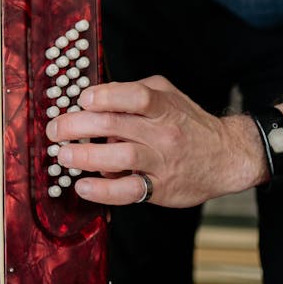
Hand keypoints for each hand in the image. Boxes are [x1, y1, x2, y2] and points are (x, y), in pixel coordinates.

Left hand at [44, 76, 264, 207]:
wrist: (227, 156)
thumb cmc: (187, 121)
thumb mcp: (167, 94)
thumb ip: (132, 91)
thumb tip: (94, 94)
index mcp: (164, 106)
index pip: (136, 97)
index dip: (106, 96)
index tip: (81, 98)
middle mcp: (163, 133)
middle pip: (117, 125)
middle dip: (78, 126)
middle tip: (55, 129)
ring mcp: (162, 162)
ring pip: (120, 158)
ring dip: (85, 157)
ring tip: (62, 156)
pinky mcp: (160, 189)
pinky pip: (129, 191)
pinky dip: (103, 190)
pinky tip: (83, 186)